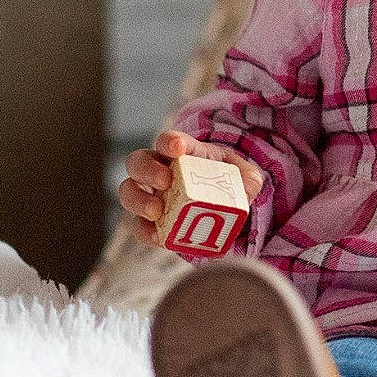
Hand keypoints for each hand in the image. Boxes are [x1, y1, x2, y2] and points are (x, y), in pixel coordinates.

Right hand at [118, 129, 264, 247]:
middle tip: (165, 181)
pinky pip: (137, 226)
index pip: (169, 140)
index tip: (178, 148)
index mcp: (183, 153)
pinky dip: (144, 231)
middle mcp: (159, 170)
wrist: (222, 210)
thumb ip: (249, 180)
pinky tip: (158, 236)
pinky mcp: (149, 223)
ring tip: (156, 210)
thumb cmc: (228, 183)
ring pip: (128, 191)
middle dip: (148, 169)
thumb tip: (247, 188)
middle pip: (137, 161)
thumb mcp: (244, 177)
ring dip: (138, 199)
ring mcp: (150, 196)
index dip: (169, 141)